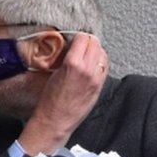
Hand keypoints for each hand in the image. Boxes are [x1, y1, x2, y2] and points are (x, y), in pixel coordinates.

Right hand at [20, 33, 108, 155]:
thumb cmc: (51, 98)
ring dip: (96, 51)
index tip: (75, 39)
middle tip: (82, 45)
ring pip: (103, 54)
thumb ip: (69, 57)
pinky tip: (92, 65)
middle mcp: (88, 69)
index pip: (83, 38)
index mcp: (73, 63)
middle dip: (89, 42)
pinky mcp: (100, 86)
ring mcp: (96, 78)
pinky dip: (100, 63)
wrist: (56, 119)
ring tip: (87, 55)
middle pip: (96, 43)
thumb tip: (75, 46)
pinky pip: (105, 67)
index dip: (79, 37)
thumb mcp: (55, 71)